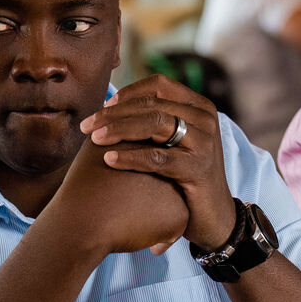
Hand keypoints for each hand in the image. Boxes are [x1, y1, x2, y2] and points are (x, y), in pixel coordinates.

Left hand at [79, 75, 236, 249]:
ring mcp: (205, 142)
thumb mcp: (175, 142)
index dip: (128, 93)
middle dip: (114, 113)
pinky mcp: (198, 168)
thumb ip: (155, 121)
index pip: (159, 85)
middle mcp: (205, 119)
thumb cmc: (184, 176)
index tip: (104, 107)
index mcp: (199, 107)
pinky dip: (131, 157)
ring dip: (119, 129)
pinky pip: (158, 157)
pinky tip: (110, 159)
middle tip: (87, 126)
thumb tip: (110, 105)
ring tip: (95, 139)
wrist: (213, 216)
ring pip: (155, 124)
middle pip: (152, 104)